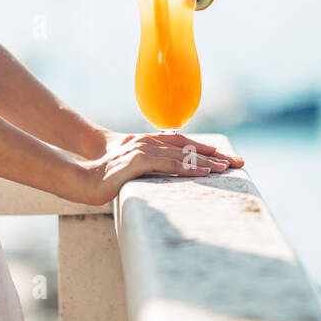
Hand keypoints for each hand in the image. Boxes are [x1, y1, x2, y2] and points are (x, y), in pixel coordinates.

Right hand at [100, 130, 243, 168]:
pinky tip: (204, 172)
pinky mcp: (138, 160)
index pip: (183, 144)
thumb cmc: (106, 176)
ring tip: (227, 168)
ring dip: (207, 161)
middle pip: (188, 146)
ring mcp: (143, 149)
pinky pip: (169, 164)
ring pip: (182, 154)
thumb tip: (166, 175)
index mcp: (148, 142)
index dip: (205, 150)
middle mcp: (148, 142)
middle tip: (238, 162)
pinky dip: (189, 167)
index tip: (226, 158)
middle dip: (215, 154)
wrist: (83, 178)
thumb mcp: (132, 169)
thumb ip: (149, 167)